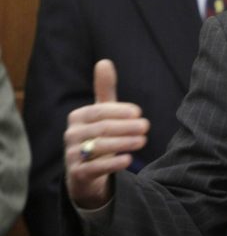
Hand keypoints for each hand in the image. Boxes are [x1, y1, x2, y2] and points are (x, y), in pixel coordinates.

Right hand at [64, 59, 149, 208]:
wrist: (86, 171)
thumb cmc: (98, 134)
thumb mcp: (102, 112)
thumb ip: (105, 89)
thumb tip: (104, 62)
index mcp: (77, 117)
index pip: (100, 111)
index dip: (120, 111)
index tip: (139, 113)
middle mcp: (71, 135)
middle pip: (102, 129)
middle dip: (126, 127)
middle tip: (146, 127)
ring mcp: (72, 155)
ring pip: (100, 147)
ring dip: (124, 143)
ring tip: (143, 141)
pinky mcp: (78, 174)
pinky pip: (95, 168)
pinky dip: (113, 164)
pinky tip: (129, 160)